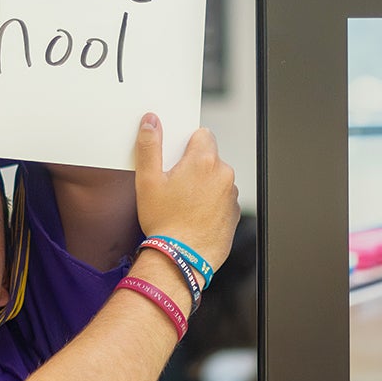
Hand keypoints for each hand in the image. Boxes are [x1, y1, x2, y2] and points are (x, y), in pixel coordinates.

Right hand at [133, 114, 238, 271]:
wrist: (181, 258)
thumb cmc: (164, 222)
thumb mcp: (147, 180)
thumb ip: (149, 145)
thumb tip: (151, 122)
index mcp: (204, 160)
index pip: (202, 134)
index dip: (187, 145)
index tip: (176, 159)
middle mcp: (223, 175)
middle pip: (210, 158)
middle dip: (194, 167)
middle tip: (175, 186)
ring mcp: (231, 195)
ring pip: (217, 180)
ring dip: (204, 186)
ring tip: (184, 205)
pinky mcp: (234, 214)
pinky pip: (222, 200)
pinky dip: (212, 204)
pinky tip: (195, 216)